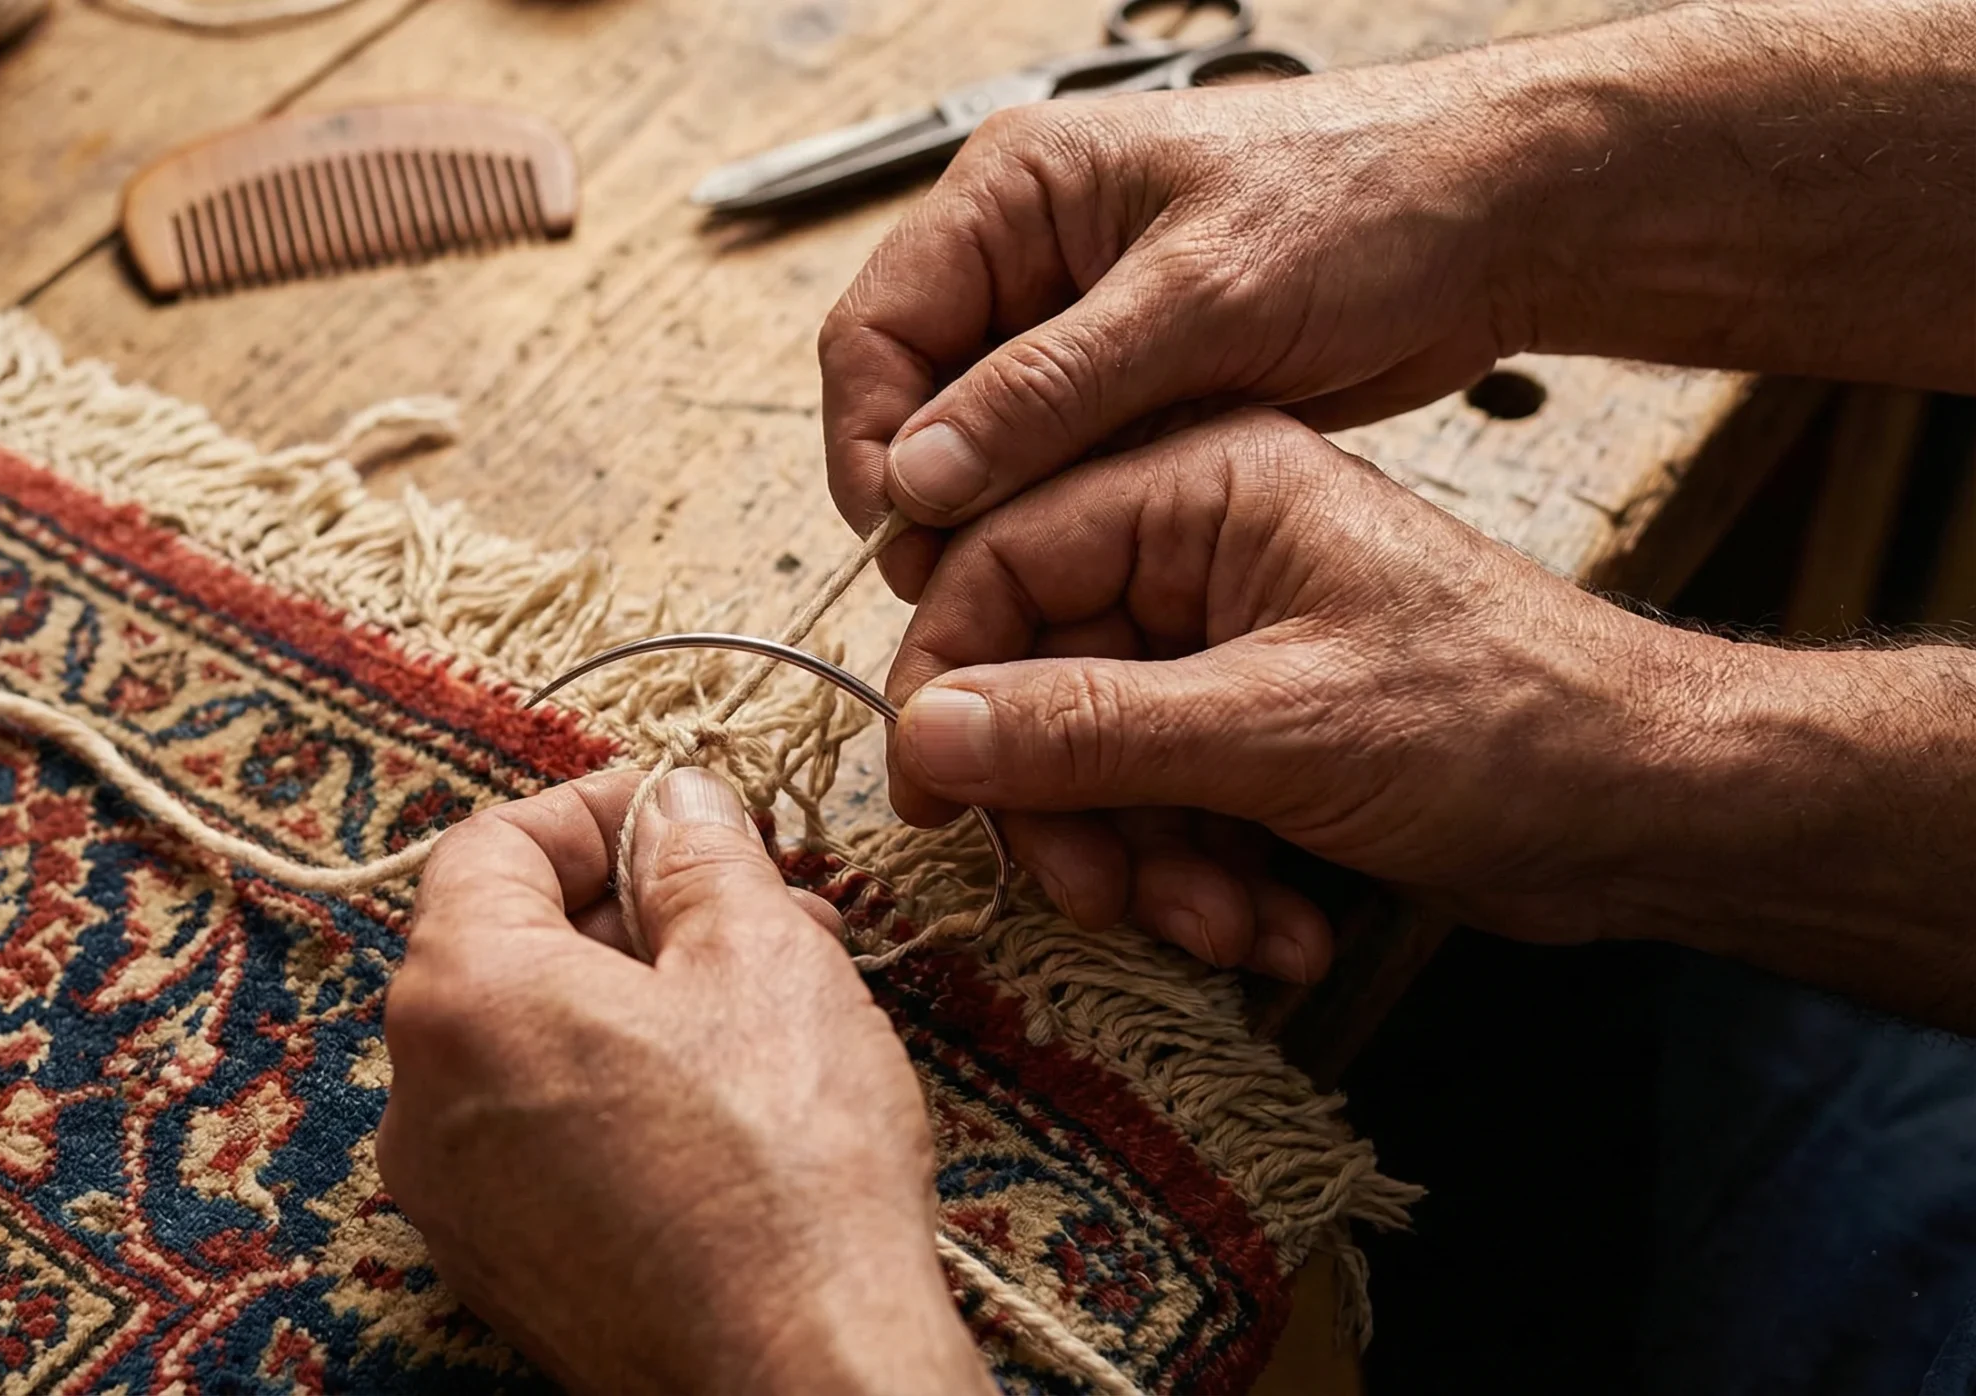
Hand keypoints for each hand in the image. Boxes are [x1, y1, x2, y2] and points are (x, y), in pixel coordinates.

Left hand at [377, 768, 993, 1395]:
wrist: (795, 1380)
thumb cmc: (783, 1165)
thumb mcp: (762, 955)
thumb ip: (702, 853)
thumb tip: (678, 802)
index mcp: (461, 996)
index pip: (489, 847)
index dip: (593, 810)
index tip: (678, 810)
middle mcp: (420, 1101)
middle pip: (506, 949)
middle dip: (632, 908)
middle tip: (749, 900)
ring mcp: (454, 1202)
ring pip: (532, 1048)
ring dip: (638, 998)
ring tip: (767, 995)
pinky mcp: (505, 1273)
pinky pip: (543, 1140)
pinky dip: (618, 1090)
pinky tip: (730, 1097)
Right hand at [821, 57, 1532, 593]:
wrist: (1492, 216)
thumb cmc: (1363, 202)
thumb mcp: (1199, 299)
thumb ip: (1048, 391)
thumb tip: (918, 477)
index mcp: (1014, 190)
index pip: (874, 330)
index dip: (869, 444)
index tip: (901, 542)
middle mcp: (1026, 250)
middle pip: (912, 394)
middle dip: (930, 495)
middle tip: (960, 592)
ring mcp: (1074, 318)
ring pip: (980, 440)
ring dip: (998, 514)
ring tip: (1030, 591)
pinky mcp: (1127, 375)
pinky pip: (1054, 459)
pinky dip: (1062, 511)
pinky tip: (1090, 564)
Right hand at [882, 409, 1742, 980]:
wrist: (1653, 807)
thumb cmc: (1505, 722)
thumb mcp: (1275, 728)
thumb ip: (1087, 728)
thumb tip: (929, 730)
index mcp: (1200, 482)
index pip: (1001, 557)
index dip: (950, 680)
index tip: (934, 792)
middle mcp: (1199, 546)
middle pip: (1038, 674)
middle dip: (1068, 808)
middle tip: (1097, 896)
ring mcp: (1226, 640)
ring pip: (1096, 756)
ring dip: (1144, 864)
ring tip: (1225, 931)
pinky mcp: (1254, 724)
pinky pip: (1164, 800)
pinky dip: (1202, 878)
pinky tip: (1279, 930)